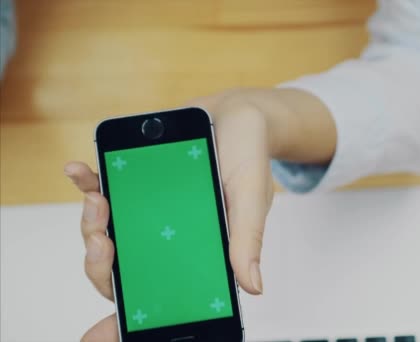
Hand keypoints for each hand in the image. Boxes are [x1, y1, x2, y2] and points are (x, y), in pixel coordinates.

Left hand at [66, 88, 335, 340]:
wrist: (238, 115)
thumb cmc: (249, 157)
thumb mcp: (252, 197)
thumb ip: (247, 239)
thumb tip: (254, 287)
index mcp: (194, 245)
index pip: (156, 278)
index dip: (127, 283)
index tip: (117, 267)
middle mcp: (166, 230)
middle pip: (122, 257)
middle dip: (101, 254)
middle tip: (102, 239)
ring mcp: (148, 206)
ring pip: (108, 225)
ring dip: (92, 218)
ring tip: (95, 199)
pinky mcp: (137, 179)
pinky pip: (105, 183)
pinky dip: (87, 180)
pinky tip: (76, 169)